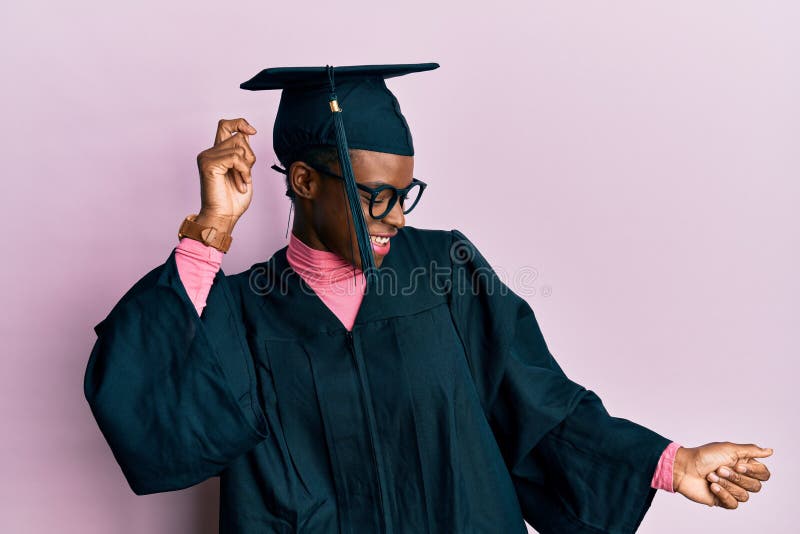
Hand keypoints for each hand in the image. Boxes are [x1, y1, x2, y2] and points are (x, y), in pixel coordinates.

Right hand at [195, 117, 257, 232]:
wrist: (223, 216)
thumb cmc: (233, 199)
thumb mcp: (244, 170)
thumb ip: (242, 153)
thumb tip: (247, 133)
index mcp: (217, 153)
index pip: (225, 125)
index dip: (240, 123)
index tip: (253, 131)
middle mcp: (209, 153)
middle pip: (238, 136)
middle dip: (249, 155)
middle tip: (245, 175)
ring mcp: (207, 157)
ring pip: (239, 147)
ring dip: (247, 167)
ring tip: (242, 181)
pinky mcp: (209, 164)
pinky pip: (236, 157)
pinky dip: (244, 171)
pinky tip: (241, 183)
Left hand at [673, 442, 772, 508]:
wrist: (684, 468)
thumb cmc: (703, 455)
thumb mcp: (728, 449)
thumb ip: (751, 451)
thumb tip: (770, 451)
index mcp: (744, 465)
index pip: (763, 474)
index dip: (754, 472)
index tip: (739, 465)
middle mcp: (740, 478)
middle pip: (756, 486)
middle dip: (736, 478)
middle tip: (719, 469)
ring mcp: (732, 490)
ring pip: (745, 496)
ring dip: (727, 485)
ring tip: (711, 476)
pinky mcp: (723, 500)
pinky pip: (734, 504)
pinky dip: (723, 494)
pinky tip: (712, 487)